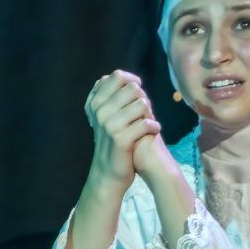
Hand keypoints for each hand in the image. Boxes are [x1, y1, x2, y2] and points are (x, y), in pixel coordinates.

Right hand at [83, 69, 164, 191]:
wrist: (108, 172)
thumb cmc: (112, 140)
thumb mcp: (105, 116)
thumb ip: (111, 96)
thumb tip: (122, 76)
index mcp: (95, 102)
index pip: (117, 76)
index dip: (132, 81)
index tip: (138, 94)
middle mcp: (99, 111)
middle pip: (132, 87)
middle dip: (142, 97)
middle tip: (144, 111)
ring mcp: (109, 124)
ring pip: (141, 103)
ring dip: (149, 112)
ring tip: (148, 122)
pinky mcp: (121, 139)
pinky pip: (146, 123)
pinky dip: (154, 127)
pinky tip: (154, 131)